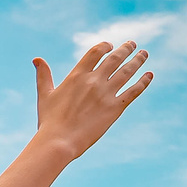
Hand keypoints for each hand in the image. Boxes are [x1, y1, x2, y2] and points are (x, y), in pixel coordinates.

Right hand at [32, 40, 152, 160]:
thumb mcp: (44, 95)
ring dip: (137, 60)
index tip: (110, 46)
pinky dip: (143, 82)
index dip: (105, 46)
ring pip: (127, 71)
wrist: (59, 142)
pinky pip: (134, 91)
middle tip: (133, 44)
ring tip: (144, 54)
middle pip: (115, 58)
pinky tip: (149, 75)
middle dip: (126, 49)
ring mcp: (106, 94)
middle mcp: (94, 81)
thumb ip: (43, 76)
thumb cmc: (49, 121)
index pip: (96, 52)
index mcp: (77, 75)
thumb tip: (36, 59)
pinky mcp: (115, 108)